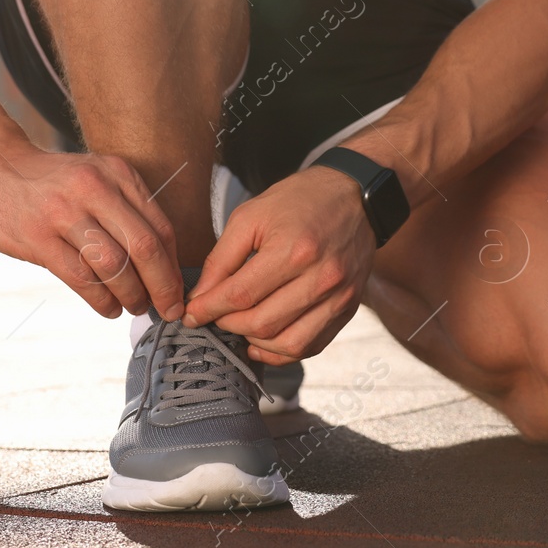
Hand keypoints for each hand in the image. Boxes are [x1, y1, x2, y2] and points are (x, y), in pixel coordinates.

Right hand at [0, 145, 182, 321]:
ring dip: (131, 295)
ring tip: (134, 307)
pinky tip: (108, 308)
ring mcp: (64, 212)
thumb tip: (162, 265)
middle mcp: (95, 188)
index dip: (173, 267)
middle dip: (162, 287)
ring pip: (114, 266)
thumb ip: (127, 210)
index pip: (160, 227)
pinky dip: (101, 300)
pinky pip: (80, 277)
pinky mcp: (38, 237)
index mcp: (117, 174)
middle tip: (168, 310)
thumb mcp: (96, 177)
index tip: (178, 292)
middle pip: (144, 247)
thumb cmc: (53, 182)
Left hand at [184, 166, 374, 363]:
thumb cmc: (299, 201)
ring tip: (239, 326)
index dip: (209, 309)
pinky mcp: (348, 308)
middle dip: (228, 325)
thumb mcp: (252, 215)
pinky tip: (264, 340)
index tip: (191, 314)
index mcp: (294, 250)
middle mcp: (321, 278)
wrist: (355, 196)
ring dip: (254, 342)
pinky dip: (281, 351)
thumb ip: (221, 258)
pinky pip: (310, 346)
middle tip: (214, 316)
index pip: (240, 295)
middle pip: (262, 323)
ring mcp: (339, 297)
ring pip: (287, 344)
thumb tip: (200, 297)